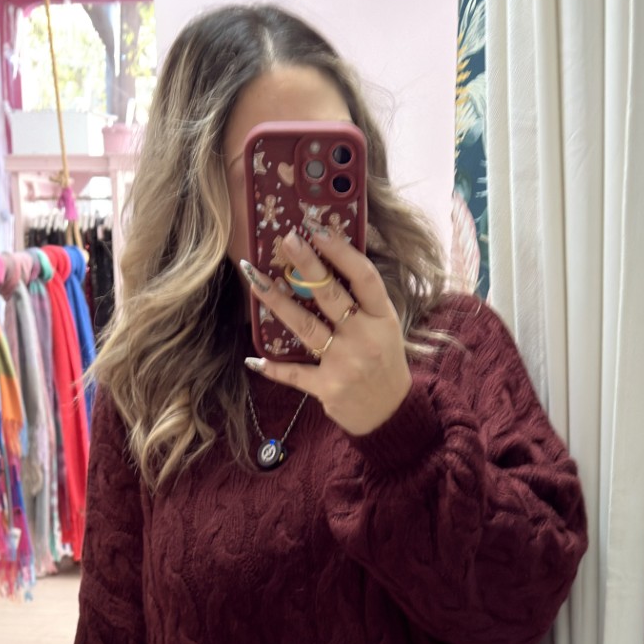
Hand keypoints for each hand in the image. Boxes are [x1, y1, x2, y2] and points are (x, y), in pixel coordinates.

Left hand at [241, 226, 412, 436]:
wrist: (390, 413)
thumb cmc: (384, 363)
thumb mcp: (386, 327)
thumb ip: (363, 301)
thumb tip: (327, 263)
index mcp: (383, 318)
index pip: (364, 277)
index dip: (342, 251)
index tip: (319, 230)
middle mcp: (365, 337)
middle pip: (330, 295)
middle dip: (306, 265)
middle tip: (286, 239)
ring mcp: (345, 363)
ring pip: (305, 326)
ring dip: (277, 301)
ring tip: (255, 278)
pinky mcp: (327, 388)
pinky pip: (295, 374)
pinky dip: (273, 368)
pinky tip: (253, 359)